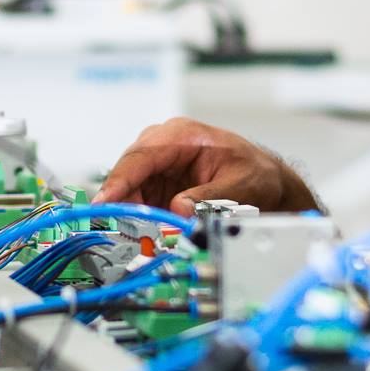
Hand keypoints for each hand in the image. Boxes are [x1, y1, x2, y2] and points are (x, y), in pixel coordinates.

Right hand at [93, 117, 319, 216]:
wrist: (263, 181)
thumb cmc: (255, 174)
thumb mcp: (240, 187)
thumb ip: (210, 198)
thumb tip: (179, 209)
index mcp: (183, 135)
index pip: (142, 155)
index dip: (121, 179)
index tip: (105, 201)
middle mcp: (164, 144)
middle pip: (129, 171)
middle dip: (123, 200)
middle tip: (123, 229)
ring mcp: (159, 163)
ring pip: (129, 187)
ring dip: (131, 211)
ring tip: (141, 235)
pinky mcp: (158, 182)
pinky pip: (138, 199)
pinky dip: (139, 216)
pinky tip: (148, 231)